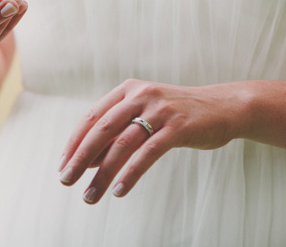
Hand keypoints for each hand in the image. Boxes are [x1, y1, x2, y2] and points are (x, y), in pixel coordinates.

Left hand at [58, 79, 246, 203]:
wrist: (223, 107)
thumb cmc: (177, 114)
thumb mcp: (145, 116)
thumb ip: (118, 133)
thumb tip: (86, 161)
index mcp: (128, 90)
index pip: (92, 117)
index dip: (74, 142)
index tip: (62, 164)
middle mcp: (140, 96)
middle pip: (101, 129)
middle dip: (80, 158)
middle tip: (65, 180)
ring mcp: (160, 110)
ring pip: (122, 145)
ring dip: (102, 173)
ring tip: (90, 195)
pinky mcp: (178, 128)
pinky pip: (148, 153)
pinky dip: (130, 173)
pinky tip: (119, 190)